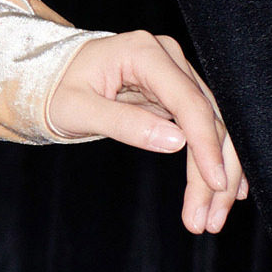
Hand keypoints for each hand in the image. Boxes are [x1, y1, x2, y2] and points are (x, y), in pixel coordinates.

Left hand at [48, 31, 247, 234]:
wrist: (49, 76)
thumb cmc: (56, 88)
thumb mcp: (78, 109)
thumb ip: (123, 123)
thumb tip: (176, 142)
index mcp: (143, 53)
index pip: (189, 102)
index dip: (206, 145)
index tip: (215, 182)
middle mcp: (168, 58)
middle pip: (208, 118)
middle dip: (214, 171)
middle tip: (209, 218)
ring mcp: (175, 75)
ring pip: (212, 127)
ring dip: (218, 174)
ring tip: (211, 217)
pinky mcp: (175, 94)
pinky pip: (200, 130)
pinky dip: (209, 161)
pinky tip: (222, 190)